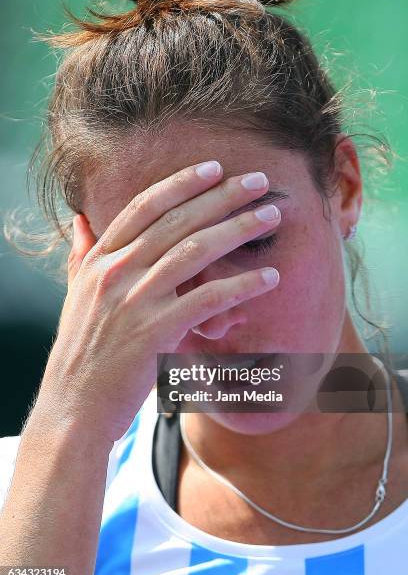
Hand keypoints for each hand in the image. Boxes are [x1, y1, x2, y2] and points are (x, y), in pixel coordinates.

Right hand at [35, 161, 280, 443]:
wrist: (74, 406)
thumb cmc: (80, 352)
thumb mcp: (74, 296)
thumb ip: (80, 256)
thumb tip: (81, 221)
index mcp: (99, 260)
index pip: (144, 207)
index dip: (181, 183)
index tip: (214, 168)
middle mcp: (116, 272)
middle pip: (177, 220)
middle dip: (221, 196)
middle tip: (257, 180)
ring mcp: (135, 300)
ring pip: (195, 250)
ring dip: (238, 229)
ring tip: (270, 215)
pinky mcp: (155, 333)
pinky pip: (208, 299)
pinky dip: (242, 285)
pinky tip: (269, 277)